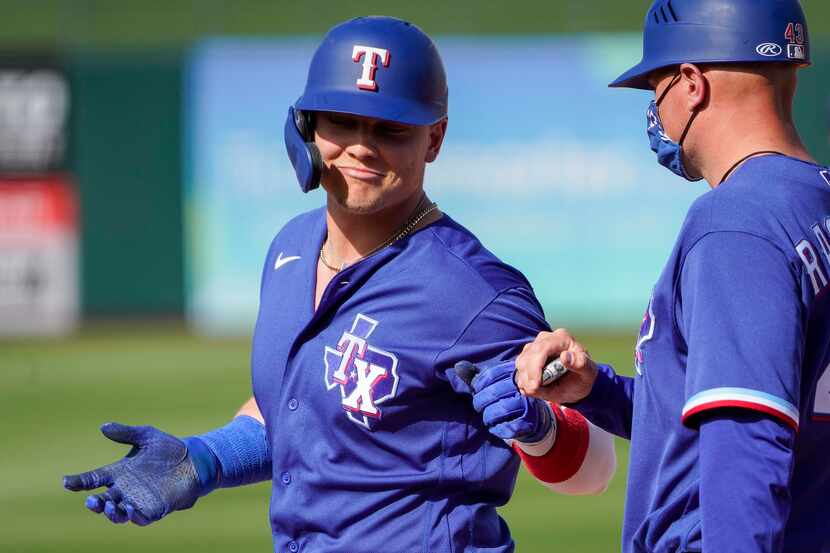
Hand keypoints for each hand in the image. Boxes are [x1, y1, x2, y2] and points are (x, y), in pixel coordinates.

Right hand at [63, 423, 215, 525]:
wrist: (195, 460)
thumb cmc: (169, 449)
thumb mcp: (147, 436)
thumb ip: (126, 433)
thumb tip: (104, 426)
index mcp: (120, 472)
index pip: (94, 479)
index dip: (79, 481)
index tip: (66, 481)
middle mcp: (126, 489)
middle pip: (102, 501)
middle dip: (94, 504)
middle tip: (91, 501)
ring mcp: (139, 500)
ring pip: (117, 514)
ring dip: (111, 513)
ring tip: (110, 506)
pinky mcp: (155, 509)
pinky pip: (140, 518)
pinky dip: (133, 517)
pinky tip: (130, 510)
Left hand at [452, 360, 550, 442]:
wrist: (532, 417)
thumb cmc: (507, 396)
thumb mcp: (494, 382)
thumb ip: (476, 375)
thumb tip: (458, 366)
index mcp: (513, 373)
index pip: (492, 374)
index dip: (479, 383)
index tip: (475, 389)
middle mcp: (521, 387)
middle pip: (494, 392)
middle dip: (480, 401)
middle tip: (478, 406)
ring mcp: (526, 404)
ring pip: (502, 408)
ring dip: (488, 415)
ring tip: (486, 416)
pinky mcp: (528, 422)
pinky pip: (509, 426)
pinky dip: (497, 428)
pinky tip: (494, 426)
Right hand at [515, 328, 597, 403]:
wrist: (576, 383)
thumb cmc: (583, 376)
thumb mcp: (588, 372)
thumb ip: (581, 363)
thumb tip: (565, 356)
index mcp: (562, 338)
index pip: (542, 348)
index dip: (535, 366)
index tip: (536, 385)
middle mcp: (546, 339)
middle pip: (528, 355)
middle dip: (529, 376)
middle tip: (534, 391)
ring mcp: (535, 347)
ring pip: (521, 362)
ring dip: (525, 380)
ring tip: (537, 391)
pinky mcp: (527, 357)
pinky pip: (519, 369)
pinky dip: (523, 381)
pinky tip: (533, 388)